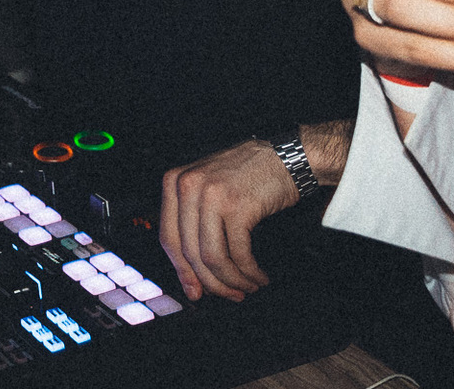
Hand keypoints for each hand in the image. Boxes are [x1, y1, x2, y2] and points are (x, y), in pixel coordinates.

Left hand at [159, 140, 298, 300]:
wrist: (286, 157)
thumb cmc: (247, 176)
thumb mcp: (207, 188)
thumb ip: (193, 221)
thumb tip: (190, 273)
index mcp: (174, 182)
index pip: (168, 238)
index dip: (182, 271)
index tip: (195, 291)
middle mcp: (187, 186)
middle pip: (190, 252)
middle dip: (211, 282)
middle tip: (229, 295)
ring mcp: (211, 195)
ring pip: (213, 257)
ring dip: (233, 280)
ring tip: (248, 287)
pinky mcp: (237, 206)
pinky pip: (239, 253)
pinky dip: (250, 272)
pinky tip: (259, 276)